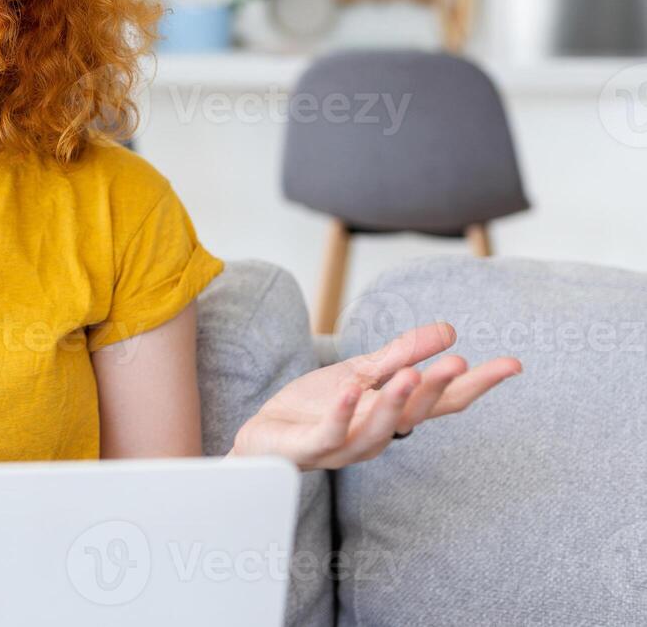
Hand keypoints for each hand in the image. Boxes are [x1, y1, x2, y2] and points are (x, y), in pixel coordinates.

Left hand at [230, 321, 521, 470]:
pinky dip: (343, 413)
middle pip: (416, 413)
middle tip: (459, 363)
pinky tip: (350, 391)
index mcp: (394, 414)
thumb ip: (402, 354)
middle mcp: (378, 434)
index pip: (444, 401)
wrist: (265, 435)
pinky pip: (331, 433)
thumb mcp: (361, 371)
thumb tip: (450, 330)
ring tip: (411, 375)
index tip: (512, 364)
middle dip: (438, 388)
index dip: (478, 384)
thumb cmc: (316, 406)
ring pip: (379, 428)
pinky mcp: (312, 448)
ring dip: (397, 402)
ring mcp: (346, 445)